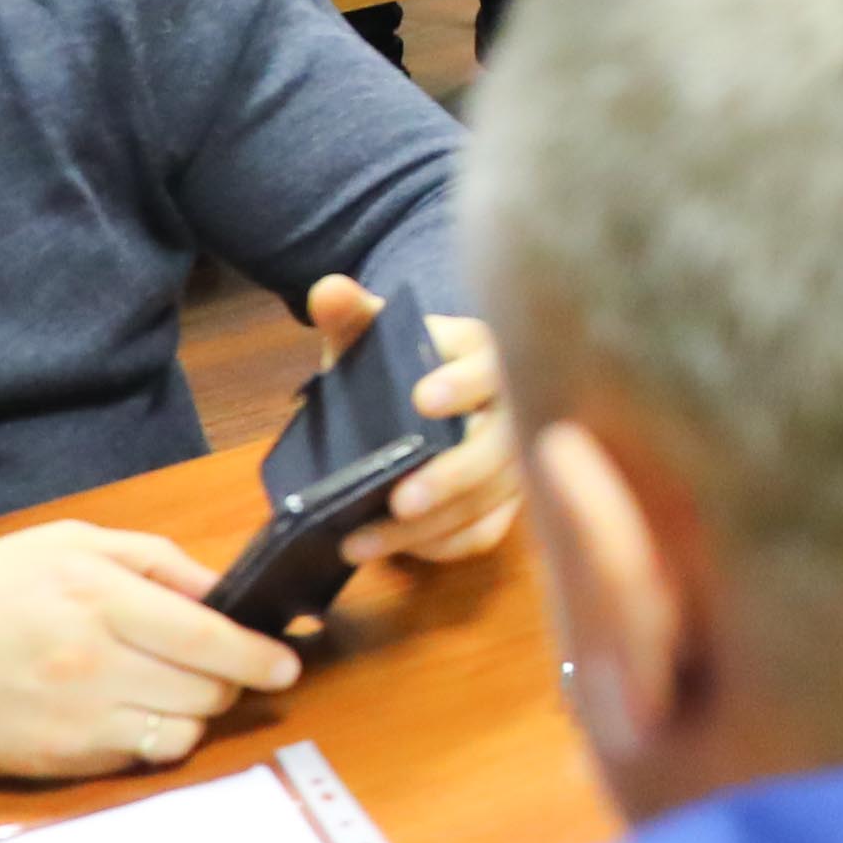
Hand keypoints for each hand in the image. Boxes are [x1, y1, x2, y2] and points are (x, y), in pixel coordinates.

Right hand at [0, 521, 302, 777]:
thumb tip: (221, 590)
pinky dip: (152, 738)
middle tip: (222, 667)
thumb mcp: (66, 543)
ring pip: (182, 732)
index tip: (286, 663)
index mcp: (98, 597)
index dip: (259, 656)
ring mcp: (77, 718)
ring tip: (174, 689)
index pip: (207, 637)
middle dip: (230, 680)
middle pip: (207, 690)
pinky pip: (138, 757)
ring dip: (194, 713)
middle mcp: (94, 662)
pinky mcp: (59, 761)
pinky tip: (131, 712)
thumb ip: (153, 562)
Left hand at [306, 276, 519, 570]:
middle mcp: (514, 407)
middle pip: (503, 447)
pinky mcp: (505, 499)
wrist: (416, 393)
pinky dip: (447, 545)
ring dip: (431, 527)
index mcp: (487, 354)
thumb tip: (326, 291)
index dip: (463, 384)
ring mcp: (515, 458)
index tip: (422, 400)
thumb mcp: (370, 332)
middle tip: (402, 500)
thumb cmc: (394, 360)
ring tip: (363, 542)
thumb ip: (350, 313)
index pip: (490, 366)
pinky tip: (401, 552)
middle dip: (453, 476)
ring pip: (492, 499)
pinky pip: (489, 530)